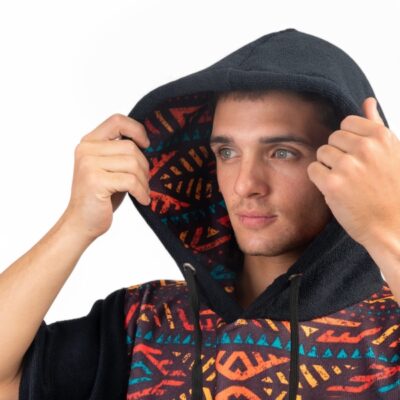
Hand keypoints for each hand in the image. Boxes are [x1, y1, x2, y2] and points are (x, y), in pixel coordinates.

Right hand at [63, 113, 150, 240]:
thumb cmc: (100, 197)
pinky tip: (143, 200)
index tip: (146, 144)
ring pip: (133, 164)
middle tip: (144, 181)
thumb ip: (121, 153)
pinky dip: (141, 192)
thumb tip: (147, 144)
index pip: (117, 121)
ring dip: (144, 181)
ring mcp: (89, 164)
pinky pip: (131, 181)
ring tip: (142, 192)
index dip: (136, 130)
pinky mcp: (95, 180)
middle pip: (130, 147)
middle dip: (144, 166)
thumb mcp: (110, 169)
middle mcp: (86, 150)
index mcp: (89, 143)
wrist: (81, 223)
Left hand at [306, 97, 399, 247]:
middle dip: (338, 154)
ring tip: (347, 182)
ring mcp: (348, 166)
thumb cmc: (393, 190)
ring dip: (328, 167)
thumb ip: (377, 125)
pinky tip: (336, 190)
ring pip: (321, 153)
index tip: (358, 156)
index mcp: (381, 136)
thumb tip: (368, 101)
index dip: (349, 141)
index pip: (347, 123)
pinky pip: (313, 170)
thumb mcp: (393, 152)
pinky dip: (320, 180)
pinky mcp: (333, 184)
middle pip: (332, 138)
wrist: (394, 227)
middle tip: (354, 173)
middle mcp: (365, 148)